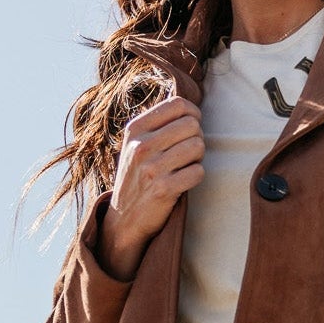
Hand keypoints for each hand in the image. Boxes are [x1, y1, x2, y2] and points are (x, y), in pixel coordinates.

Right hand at [99, 96, 204, 279]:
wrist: (125, 218)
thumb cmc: (137, 176)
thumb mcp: (136, 144)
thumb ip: (158, 124)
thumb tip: (190, 108)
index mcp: (135, 129)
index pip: (177, 104)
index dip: (193, 113)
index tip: (191, 126)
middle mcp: (141, 146)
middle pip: (192, 125)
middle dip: (197, 137)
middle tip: (188, 151)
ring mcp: (151, 168)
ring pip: (198, 146)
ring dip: (198, 157)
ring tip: (185, 165)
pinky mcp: (163, 189)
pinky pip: (198, 172)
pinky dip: (196, 176)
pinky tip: (185, 180)